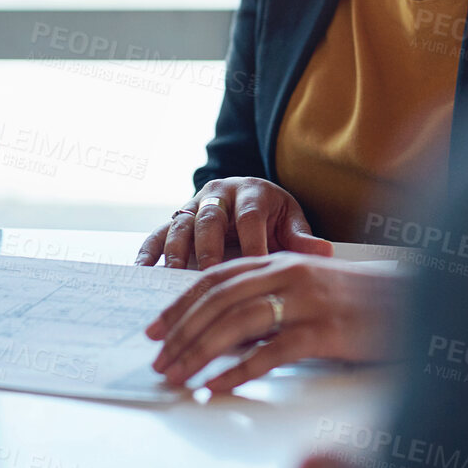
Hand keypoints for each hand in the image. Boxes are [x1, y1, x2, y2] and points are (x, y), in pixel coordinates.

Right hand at [135, 177, 332, 270]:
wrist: (250, 198)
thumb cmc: (273, 217)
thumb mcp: (291, 222)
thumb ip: (302, 239)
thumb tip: (325, 252)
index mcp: (252, 192)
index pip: (251, 216)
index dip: (252, 241)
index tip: (255, 268)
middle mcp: (219, 194)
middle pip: (211, 218)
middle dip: (209, 246)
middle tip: (209, 273)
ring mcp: (194, 206)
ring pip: (181, 224)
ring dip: (176, 250)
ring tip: (174, 275)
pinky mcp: (176, 219)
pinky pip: (158, 233)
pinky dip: (149, 250)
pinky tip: (141, 270)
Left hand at [144, 252, 404, 392]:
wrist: (416, 299)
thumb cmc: (358, 300)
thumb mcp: (308, 289)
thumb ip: (269, 298)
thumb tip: (223, 329)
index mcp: (281, 261)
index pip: (216, 278)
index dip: (180, 303)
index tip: (153, 328)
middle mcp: (288, 275)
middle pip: (219, 300)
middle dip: (180, 332)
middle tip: (156, 360)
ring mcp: (307, 302)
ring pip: (238, 324)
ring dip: (200, 352)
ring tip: (177, 376)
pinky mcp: (325, 331)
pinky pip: (271, 353)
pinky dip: (239, 372)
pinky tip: (218, 388)